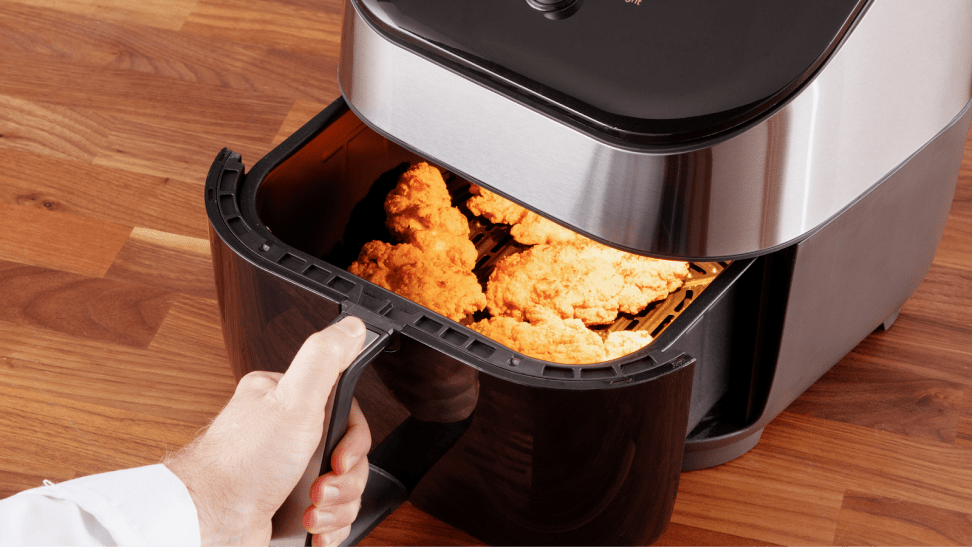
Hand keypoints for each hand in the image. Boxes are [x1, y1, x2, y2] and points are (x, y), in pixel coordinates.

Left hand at [164, 317, 371, 545]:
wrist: (209, 522)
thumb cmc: (240, 466)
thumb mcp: (292, 401)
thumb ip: (324, 360)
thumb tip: (353, 327)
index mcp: (287, 401)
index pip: (348, 414)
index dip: (354, 442)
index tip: (340, 457)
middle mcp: (288, 435)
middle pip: (350, 456)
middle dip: (344, 481)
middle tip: (321, 487)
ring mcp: (289, 472)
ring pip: (344, 488)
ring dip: (336, 507)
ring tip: (311, 511)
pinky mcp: (289, 505)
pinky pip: (330, 516)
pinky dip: (328, 526)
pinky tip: (312, 528)